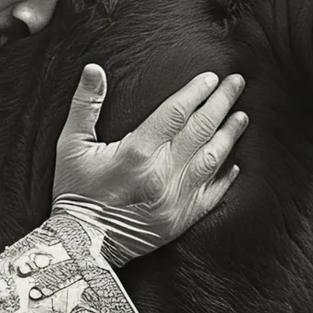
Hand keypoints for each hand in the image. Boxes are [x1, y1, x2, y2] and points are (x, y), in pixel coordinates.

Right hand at [50, 64, 247, 266]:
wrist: (82, 243)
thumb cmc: (74, 192)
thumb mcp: (70, 145)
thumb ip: (84, 105)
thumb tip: (93, 69)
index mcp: (138, 152)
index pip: (175, 113)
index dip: (195, 92)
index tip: (211, 77)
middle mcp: (162, 173)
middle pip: (200, 130)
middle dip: (221, 103)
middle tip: (237, 83)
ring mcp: (176, 198)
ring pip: (212, 159)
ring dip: (229, 135)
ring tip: (242, 116)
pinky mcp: (182, 219)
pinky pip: (212, 195)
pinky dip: (225, 178)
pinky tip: (235, 163)